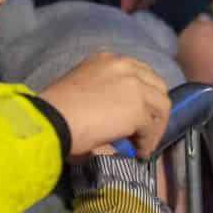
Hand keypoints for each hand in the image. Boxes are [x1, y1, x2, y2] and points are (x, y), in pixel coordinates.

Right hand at [39, 53, 171, 156]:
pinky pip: (152, 127)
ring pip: (161, 105)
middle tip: (146, 130)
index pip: (139, 73)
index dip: (143, 95)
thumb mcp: (83, 94)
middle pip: (156, 85)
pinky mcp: (138, 107)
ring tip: (143, 144)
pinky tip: (139, 153)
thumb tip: (117, 126)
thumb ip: (105, 99)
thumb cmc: (56, 110)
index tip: (139, 114)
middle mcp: (124, 65)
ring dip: (155, 126)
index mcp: (107, 59)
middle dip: (154, 108)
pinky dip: (149, 142)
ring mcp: (134, 85)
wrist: (52, 120)